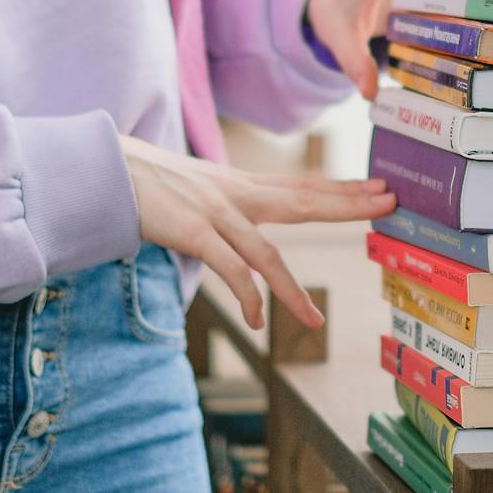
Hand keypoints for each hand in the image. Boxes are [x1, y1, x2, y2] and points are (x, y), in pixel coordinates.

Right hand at [119, 135, 396, 329]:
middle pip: (303, 200)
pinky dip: (247, 297)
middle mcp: (236, 194)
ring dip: (291, 290)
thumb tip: (244, 226)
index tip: (380, 186)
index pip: (303, 186)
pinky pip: (229, 270)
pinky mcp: (192, 231)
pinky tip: (258, 321)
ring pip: (266, 253)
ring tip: (313, 322)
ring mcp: (216, 212)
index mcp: (240, 185)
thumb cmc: (148, 184)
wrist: (104, 170)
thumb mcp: (198, 190)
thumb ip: (226, 206)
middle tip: (388, 203)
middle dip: (347, 204)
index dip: (343, 187)